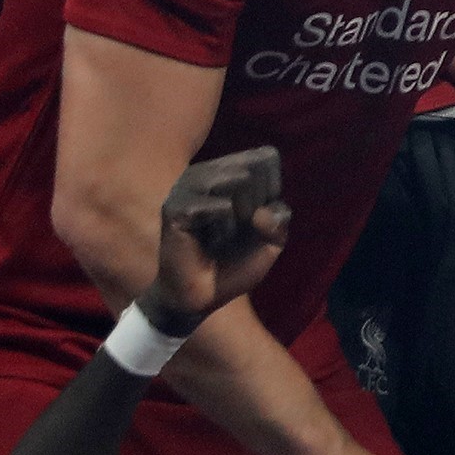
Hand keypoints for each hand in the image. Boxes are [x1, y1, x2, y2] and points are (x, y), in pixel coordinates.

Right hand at [138, 146, 286, 333]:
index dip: (273, 187)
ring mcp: (186, 188)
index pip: (266, 157)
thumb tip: (262, 211)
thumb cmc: (234, 265)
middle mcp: (205, 173)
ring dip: (242, 212)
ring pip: (235, 178)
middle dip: (257, 203)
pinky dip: (225, 226)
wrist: (202, 298)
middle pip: (253, 168)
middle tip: (237, 230)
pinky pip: (219, 205)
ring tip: (227, 234)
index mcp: (227, 173)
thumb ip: (280, 219)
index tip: (259, 215)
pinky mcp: (175, 207)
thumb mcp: (272, 242)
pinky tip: (211, 240)